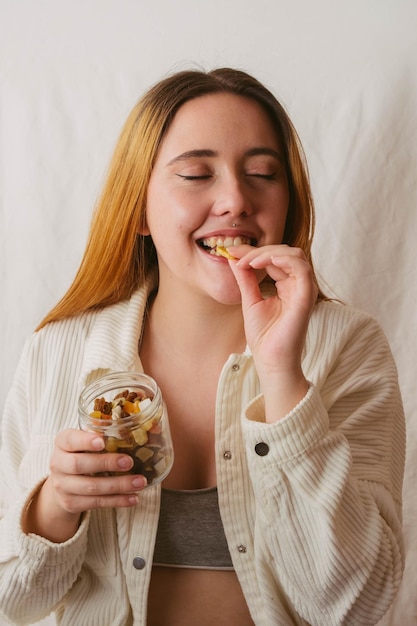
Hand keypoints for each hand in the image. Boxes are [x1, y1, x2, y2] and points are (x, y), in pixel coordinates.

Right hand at [22, 429, 146, 541]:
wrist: (64, 482)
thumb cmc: (83, 454)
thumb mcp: (87, 441)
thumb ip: (105, 434)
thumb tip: (144, 432)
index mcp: (62, 442)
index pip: (69, 439)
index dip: (85, 441)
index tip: (103, 442)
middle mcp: (57, 463)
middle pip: (79, 464)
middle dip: (106, 463)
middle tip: (129, 462)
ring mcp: (62, 486)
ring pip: (90, 487)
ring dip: (118, 485)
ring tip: (140, 482)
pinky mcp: (70, 503)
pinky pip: (96, 503)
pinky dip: (117, 500)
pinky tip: (133, 498)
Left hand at [228, 244, 317, 418]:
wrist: (271, 361)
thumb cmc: (264, 336)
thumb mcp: (250, 300)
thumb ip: (245, 278)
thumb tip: (234, 259)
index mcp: (287, 285)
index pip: (274, 258)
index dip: (252, 252)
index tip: (230, 252)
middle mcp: (298, 285)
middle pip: (284, 252)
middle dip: (258, 250)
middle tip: (236, 254)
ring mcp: (304, 290)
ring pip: (294, 256)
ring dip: (269, 252)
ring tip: (248, 261)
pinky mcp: (306, 297)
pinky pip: (302, 269)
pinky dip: (284, 259)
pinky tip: (265, 261)